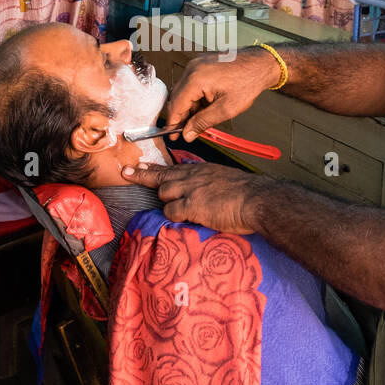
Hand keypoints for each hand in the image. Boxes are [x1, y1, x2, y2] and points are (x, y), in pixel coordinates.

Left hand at [121, 162, 267, 233]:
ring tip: (183, 208)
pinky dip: (175, 216)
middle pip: (161, 178)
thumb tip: (204, 192)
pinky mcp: (191, 205)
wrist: (257, 200)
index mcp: (202, 170)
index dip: (153, 168)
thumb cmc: (247, 194)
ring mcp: (191, 190)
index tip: (138, 165)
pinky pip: (171, 211)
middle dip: (144, 177)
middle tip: (127, 173)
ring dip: (168, 202)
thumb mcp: (225, 180)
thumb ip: (210, 183)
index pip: (172, 168)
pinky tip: (187, 218)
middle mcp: (193, 176)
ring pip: (164, 194)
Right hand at [164, 47, 283, 141]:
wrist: (261, 64)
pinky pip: (191, 83)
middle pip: (177, 97)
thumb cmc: (248, 83)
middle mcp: (192, 69)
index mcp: (195, 79)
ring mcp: (196, 64)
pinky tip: (205, 107)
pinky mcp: (201, 64)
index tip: (172, 135)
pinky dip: (194, 97)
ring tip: (200, 120)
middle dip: (181, 116)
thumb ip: (203, 122)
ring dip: (189, 107)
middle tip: (186, 131)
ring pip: (183, 91)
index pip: (176, 105)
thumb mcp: (226, 109)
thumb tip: (187, 134)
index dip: (173, 122)